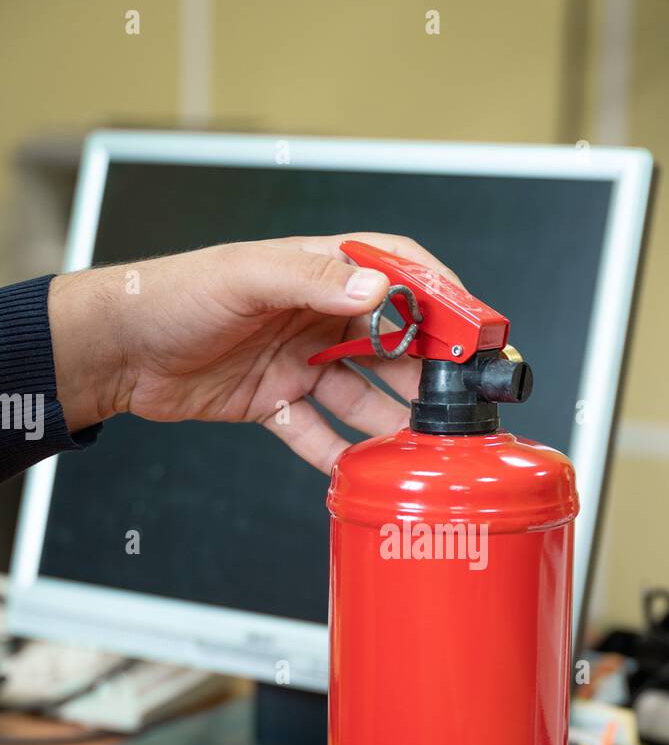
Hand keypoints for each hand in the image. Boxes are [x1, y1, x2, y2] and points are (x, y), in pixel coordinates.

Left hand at [48, 234, 458, 473]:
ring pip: (363, 394)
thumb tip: (377, 290)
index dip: (439, 296)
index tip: (475, 327)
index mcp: (316, 271)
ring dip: (392, 420)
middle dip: (428, 371)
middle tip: (459, 402)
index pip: (396, 273)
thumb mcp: (244, 277)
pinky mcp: (275, 402)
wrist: (116, 350)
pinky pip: (319, 432)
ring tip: (421, 447)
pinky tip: (362, 474)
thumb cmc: (171, 295)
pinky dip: (340, 454)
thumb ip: (312, 279)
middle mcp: (316, 315)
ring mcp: (299, 360)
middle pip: (392, 342)